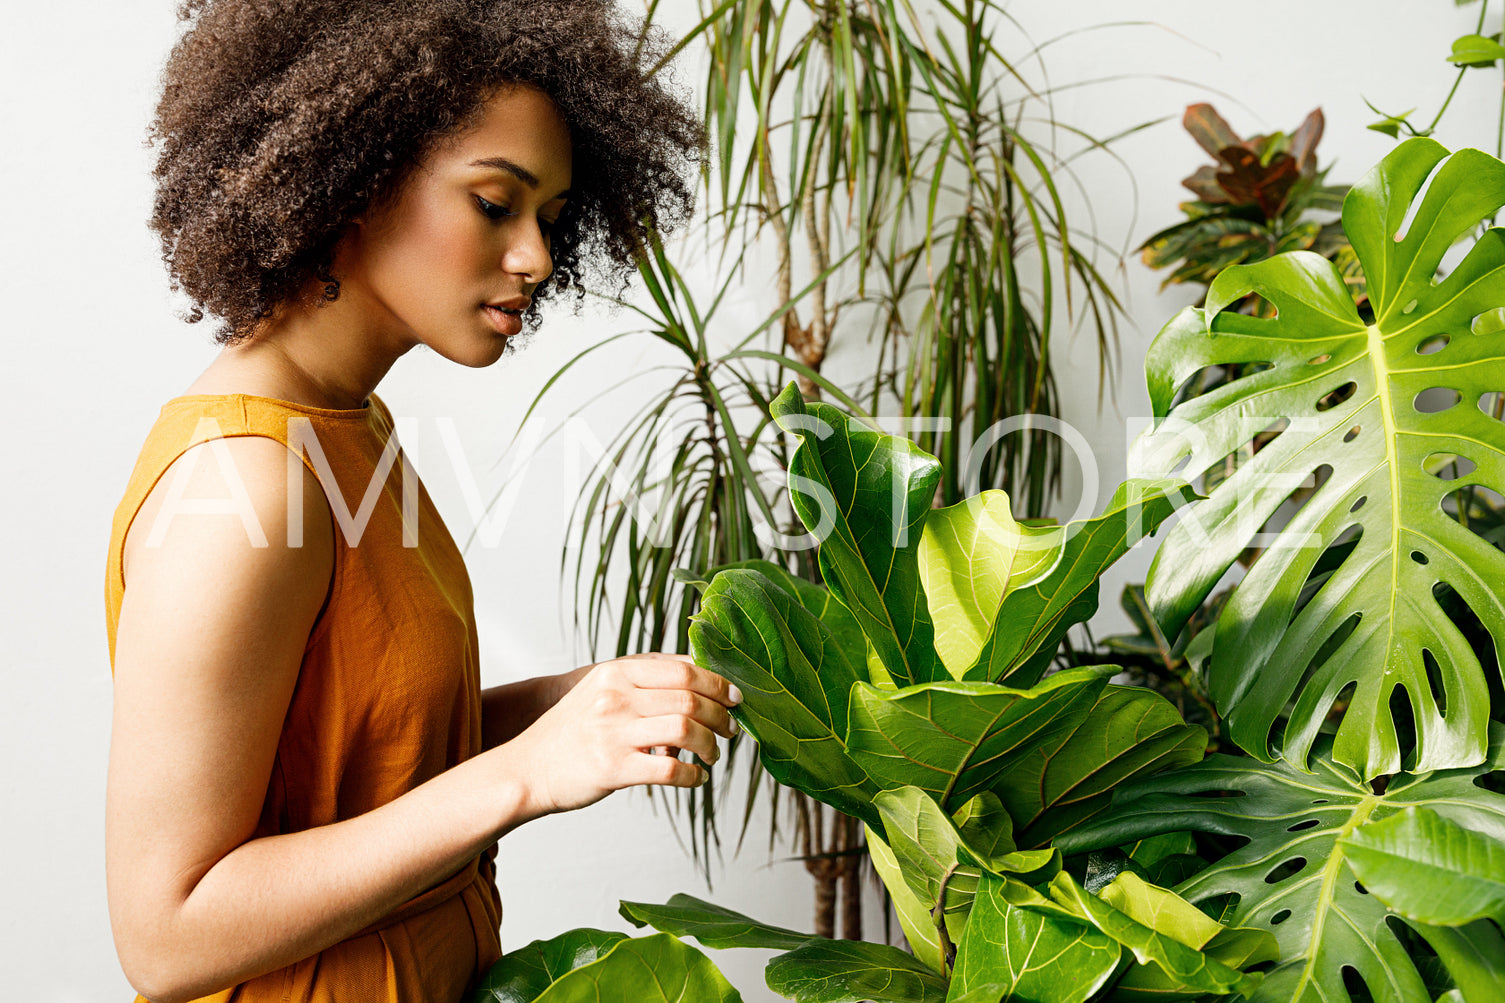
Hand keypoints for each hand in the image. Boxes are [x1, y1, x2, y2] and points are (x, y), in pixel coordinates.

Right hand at [504, 654, 741, 816]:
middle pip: (690, 699)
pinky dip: (692, 776)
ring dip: (710, 745)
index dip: (718, 683)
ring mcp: (613, 732)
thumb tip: (698, 670)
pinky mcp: (612, 769)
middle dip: (720, 716)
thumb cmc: (573, 729)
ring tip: (713, 755)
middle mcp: (615, 697)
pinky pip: (670, 771)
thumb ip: (644, 676)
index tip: (735, 697)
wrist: (528, 768)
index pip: (683, 669)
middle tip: (730, 729)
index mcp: (617, 672)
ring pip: (686, 732)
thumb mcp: (601, 687)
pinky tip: (695, 778)